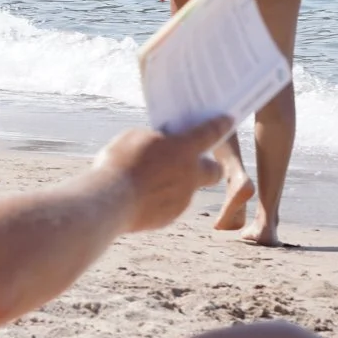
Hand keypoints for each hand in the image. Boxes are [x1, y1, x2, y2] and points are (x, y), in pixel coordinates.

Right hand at [94, 115, 231, 232]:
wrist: (110, 201)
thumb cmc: (120, 163)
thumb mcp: (136, 138)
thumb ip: (155, 140)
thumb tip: (161, 144)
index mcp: (183, 149)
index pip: (210, 132)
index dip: (220, 125)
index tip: (226, 121)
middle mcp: (190, 174)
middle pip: (214, 171)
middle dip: (208, 167)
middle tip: (191, 163)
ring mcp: (182, 198)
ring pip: (188, 189)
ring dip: (176, 183)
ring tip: (150, 180)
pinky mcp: (170, 216)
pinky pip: (170, 205)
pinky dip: (161, 200)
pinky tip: (141, 196)